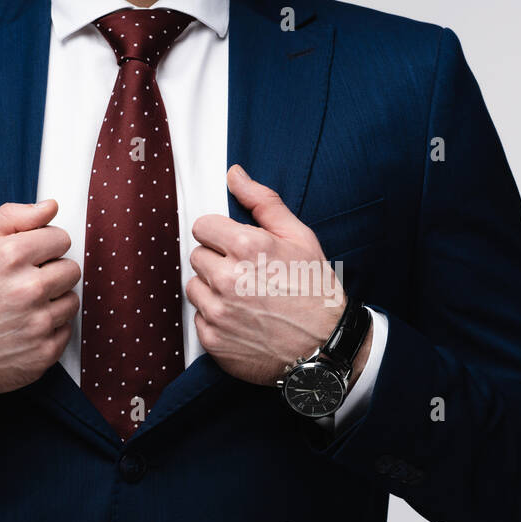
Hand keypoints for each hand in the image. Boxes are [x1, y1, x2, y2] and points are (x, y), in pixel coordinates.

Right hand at [0, 200, 79, 412]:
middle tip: (24, 283)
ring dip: (52, 301)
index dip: (44, 246)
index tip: (29, 257)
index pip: (61, 239)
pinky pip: (66, 330)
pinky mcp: (44, 352)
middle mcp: (29, 289)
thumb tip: (50, 206)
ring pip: (72, 300)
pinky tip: (22, 328)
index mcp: (11, 256)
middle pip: (71, 269)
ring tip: (22, 307)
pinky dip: (49, 329)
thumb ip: (11, 218)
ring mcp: (38, 323)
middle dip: (51, 272)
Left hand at [187, 165, 370, 386]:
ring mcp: (218, 312)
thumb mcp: (300, 237)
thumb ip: (263, 201)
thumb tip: (234, 174)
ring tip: (244, 298)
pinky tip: (243, 320)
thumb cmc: (316, 290)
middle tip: (247, 274)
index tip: (238, 246)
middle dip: (218, 261)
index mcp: (246, 247)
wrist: (326, 347)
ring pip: (194, 287)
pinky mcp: (214, 340)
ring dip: (212, 289)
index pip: (202, 226)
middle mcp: (227, 279)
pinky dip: (216, 319)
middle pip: (197, 256)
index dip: (221, 234)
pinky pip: (199, 319)